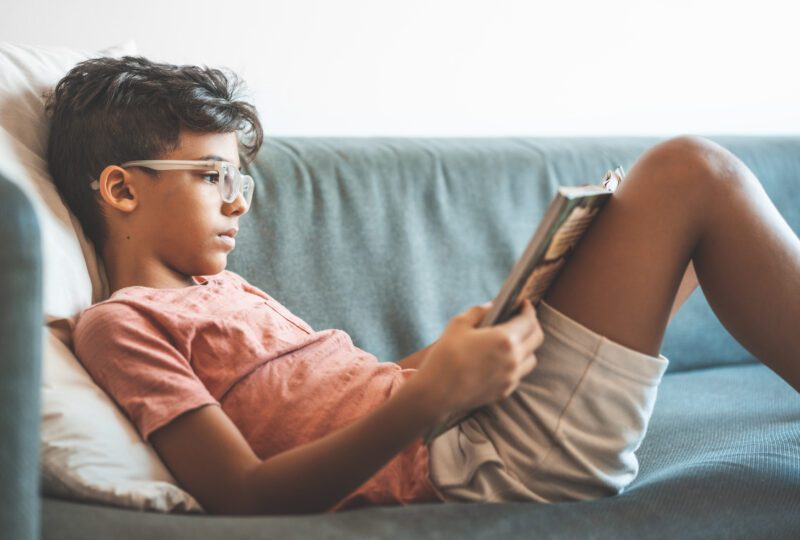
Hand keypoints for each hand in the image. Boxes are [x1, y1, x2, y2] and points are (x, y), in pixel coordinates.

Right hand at [415, 299, 543, 422]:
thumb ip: (479, 311)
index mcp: (505, 339)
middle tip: (522, 318)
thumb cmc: (445, 355)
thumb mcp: (458, 324)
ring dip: (527, 346)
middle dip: (532, 325)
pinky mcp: (505, 391)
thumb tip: (492, 306)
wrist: (436, 393)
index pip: (529, 320)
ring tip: (514, 340)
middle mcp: (514, 359)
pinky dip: (516, 364)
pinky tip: (502, 359)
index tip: (524, 303)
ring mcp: (511, 377)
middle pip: (537, 338)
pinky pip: (519, 374)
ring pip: (531, 358)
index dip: (528, 309)